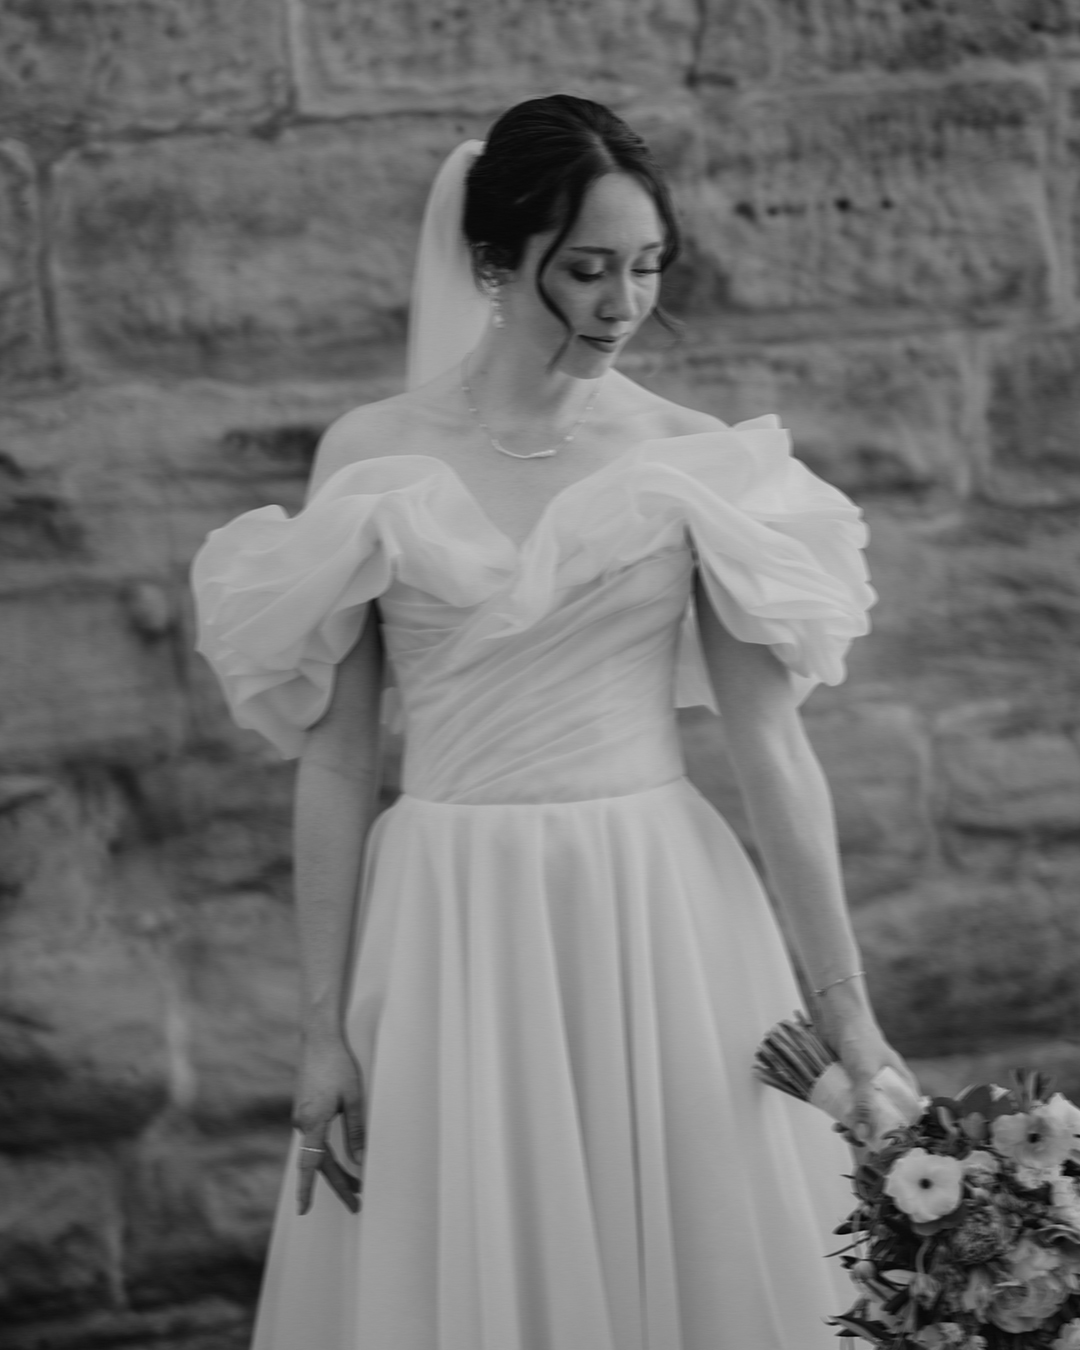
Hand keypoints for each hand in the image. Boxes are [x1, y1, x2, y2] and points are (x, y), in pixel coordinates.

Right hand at [292, 1033, 366, 1215]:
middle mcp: (302, 1123)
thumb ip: (355, 1130)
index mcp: (313, 1121)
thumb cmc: (338, 1065)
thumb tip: (359, 1160)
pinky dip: (328, 1154)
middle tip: (357, 1204)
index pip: (310, 1164)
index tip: (303, 1211)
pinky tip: (341, 1158)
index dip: (307, 1190)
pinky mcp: (303, 1109)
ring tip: (358, 1185)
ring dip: (336, 1170)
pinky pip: (315, 1139)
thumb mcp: (353, 1097)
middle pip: (319, 1163)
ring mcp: (301, 1116)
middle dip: (339, 1185)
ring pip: (318, 1151)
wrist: (318, 1039)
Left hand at [823, 1008, 920, 1148]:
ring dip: (856, 1126)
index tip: (885, 1150)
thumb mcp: (864, 1073)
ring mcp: (869, 1086)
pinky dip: (846, 1115)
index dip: (900, 1134)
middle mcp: (888, 1087)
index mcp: (902, 1084)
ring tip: (842, 1132)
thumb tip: (864, 1136)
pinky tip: (836, 1122)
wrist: (838, 1016)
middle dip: (872, 1133)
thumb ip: (865, 1103)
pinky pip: (852, 1106)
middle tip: (857, 1142)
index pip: (909, 1116)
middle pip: (886, 1119)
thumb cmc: (860, 1039)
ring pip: (867, 1114)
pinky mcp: (852, 1084)